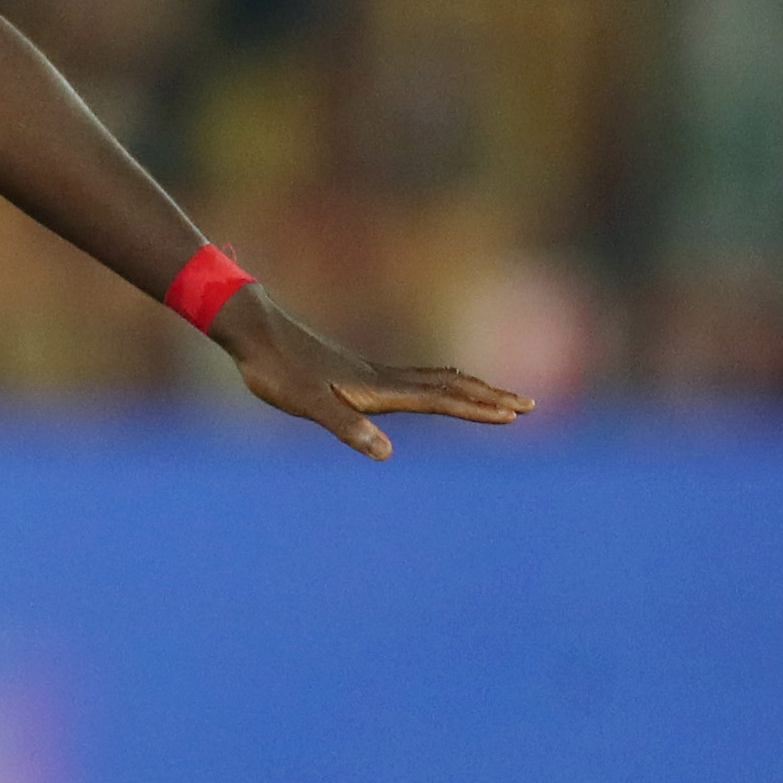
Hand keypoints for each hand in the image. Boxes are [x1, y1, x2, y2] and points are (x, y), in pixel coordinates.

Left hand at [211, 288, 533, 458]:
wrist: (252, 330)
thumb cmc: (275, 369)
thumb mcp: (308, 404)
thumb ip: (346, 427)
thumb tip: (385, 452)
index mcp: (377, 387)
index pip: (439, 399)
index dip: (477, 408)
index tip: (515, 414)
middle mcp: (381, 377)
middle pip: (448, 385)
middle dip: (489, 396)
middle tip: (530, 405)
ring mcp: (369, 372)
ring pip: (433, 379)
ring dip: (470, 388)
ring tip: (499, 396)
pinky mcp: (354, 371)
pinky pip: (412, 378)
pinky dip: (439, 383)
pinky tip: (434, 386)